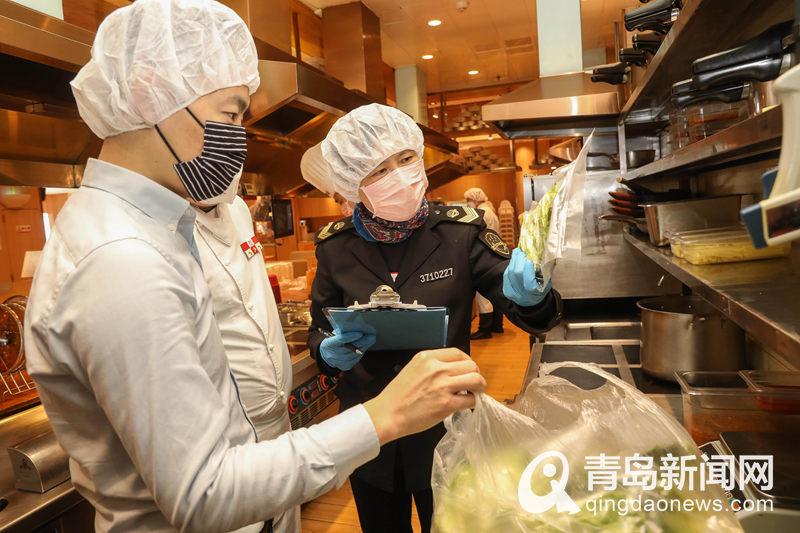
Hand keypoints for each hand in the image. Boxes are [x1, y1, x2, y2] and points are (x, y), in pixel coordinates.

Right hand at [319, 329, 375, 370]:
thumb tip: (358, 327)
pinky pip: (356, 359)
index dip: (351, 336)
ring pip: (356, 354)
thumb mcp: (334, 335)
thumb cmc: (333, 341)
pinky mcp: (345, 366)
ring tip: (370, 339)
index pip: (341, 339)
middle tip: (371, 335)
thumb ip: (343, 332)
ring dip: (364, 346)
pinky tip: (364, 346)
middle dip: (363, 341)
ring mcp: (339, 362)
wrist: (327, 355)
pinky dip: (361, 352)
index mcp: (328, 344)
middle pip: (351, 348)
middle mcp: (333, 354)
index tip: (360, 333)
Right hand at [363, 348, 485, 444]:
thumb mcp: (413, 369)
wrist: (388, 414)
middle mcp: (437, 368)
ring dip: (479, 387)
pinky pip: (471, 400)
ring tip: (475, 394)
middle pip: (471, 365)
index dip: (467, 363)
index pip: (458, 353)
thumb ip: (432, 367)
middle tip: (473, 385)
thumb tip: (453, 371)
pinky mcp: (446, 404)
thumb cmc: (398, 395)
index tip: (466, 372)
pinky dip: (472, 403)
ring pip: (476, 379)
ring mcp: (442, 386)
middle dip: (476, 375)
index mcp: (427, 357)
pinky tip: (466, 405)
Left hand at [502, 248, 550, 306]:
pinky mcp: (506, 290)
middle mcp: (521, 294)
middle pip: (516, 273)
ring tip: (517, 253)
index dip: (527, 267)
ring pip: (509, 273)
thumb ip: (543, 270)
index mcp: (534, 292)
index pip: (528, 280)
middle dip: (518, 259)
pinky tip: (514, 262)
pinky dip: (510, 266)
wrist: (532, 303)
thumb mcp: (547, 282)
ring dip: (513, 261)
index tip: (529, 257)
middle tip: (521, 251)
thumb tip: (538, 254)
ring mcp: (512, 293)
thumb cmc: (541, 289)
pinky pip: (505, 275)